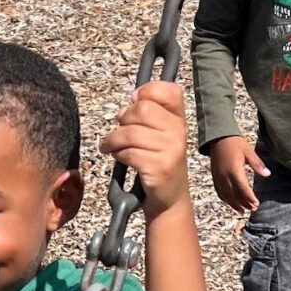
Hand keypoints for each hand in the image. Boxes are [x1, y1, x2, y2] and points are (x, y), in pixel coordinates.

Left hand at [100, 80, 189, 219]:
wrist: (169, 200)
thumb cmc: (159, 164)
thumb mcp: (160, 137)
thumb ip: (146, 118)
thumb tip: (124, 108)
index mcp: (179, 119)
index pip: (169, 91)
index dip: (147, 90)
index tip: (134, 100)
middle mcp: (179, 132)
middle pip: (142, 109)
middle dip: (123, 119)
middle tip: (119, 130)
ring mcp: (171, 150)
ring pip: (130, 133)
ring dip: (113, 140)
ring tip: (110, 146)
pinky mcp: (160, 167)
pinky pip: (129, 153)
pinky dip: (118, 155)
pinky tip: (119, 158)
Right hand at [207, 134, 268, 214]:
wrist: (218, 136)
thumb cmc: (235, 142)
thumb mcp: (249, 151)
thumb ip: (257, 164)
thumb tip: (267, 174)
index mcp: (234, 169)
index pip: (243, 188)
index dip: (250, 198)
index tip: (256, 204)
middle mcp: (225, 175)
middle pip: (234, 195)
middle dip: (243, 204)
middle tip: (252, 209)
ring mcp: (218, 177)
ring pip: (225, 195)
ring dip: (234, 204)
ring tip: (242, 210)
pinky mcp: (214, 176)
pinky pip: (219, 191)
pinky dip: (225, 199)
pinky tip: (231, 202)